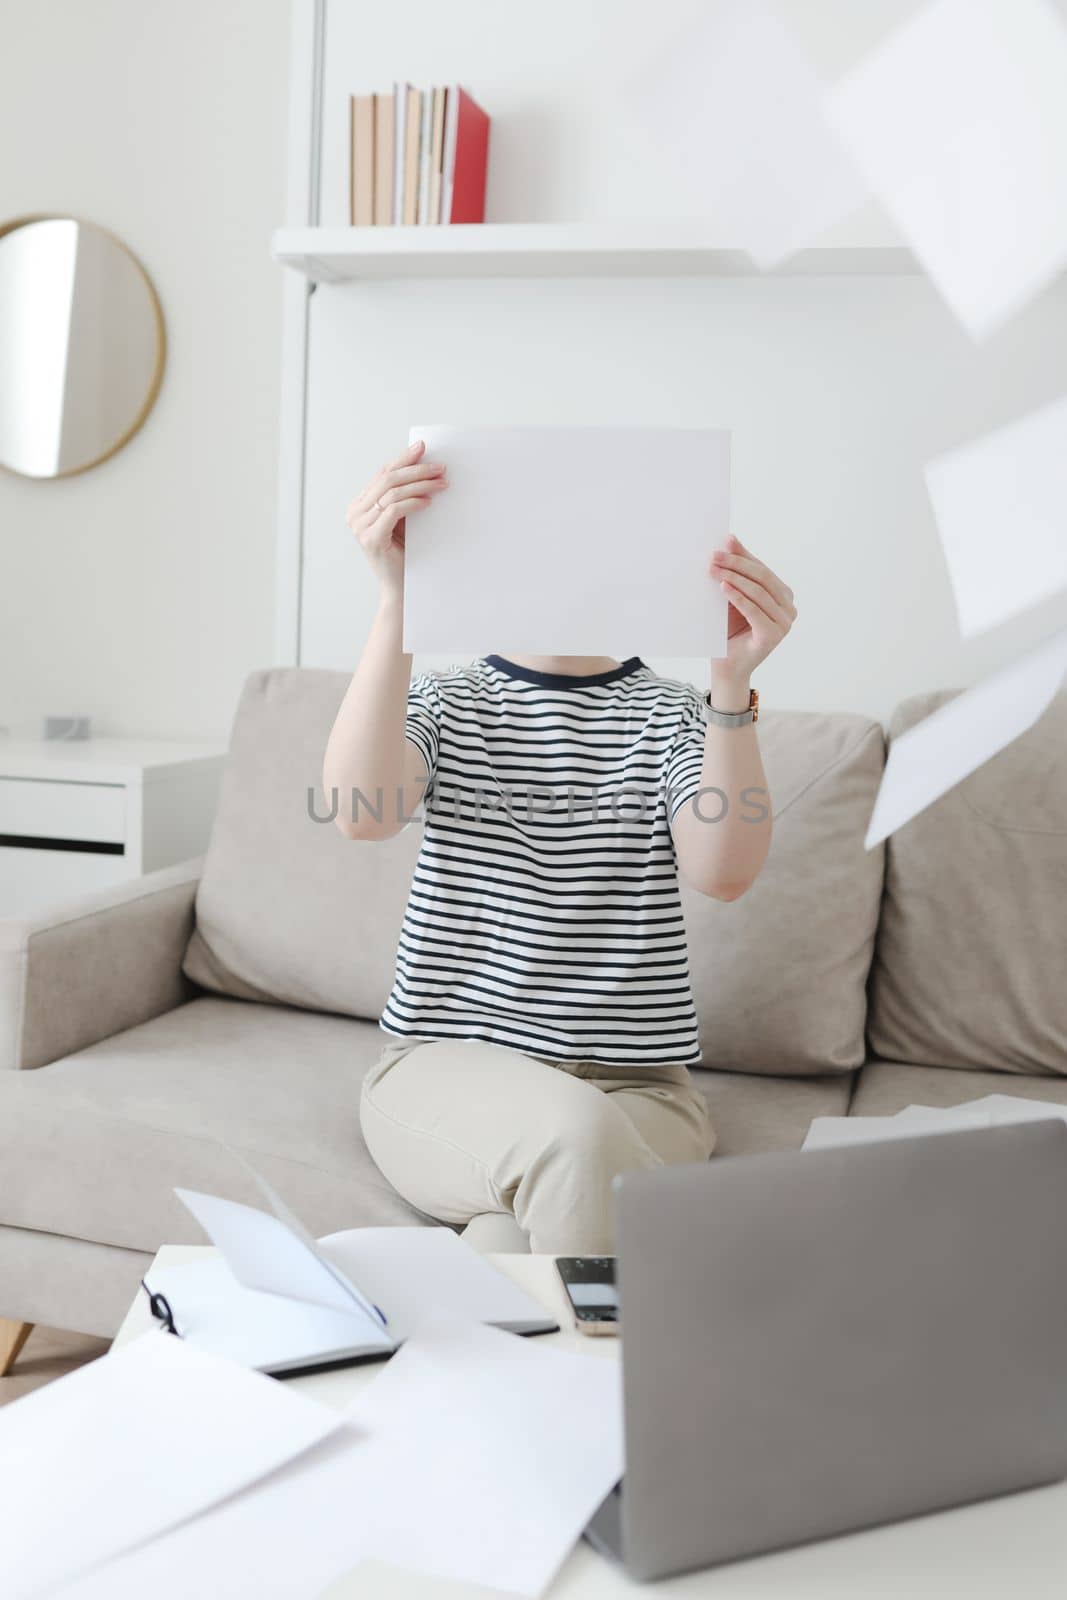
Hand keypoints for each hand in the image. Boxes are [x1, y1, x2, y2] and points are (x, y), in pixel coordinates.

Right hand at [346, 439, 448, 598]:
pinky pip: (394, 511)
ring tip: (441, 483)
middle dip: (416, 469)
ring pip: (392, 493)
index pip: (382, 474)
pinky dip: (413, 503)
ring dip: (420, 485)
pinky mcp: (370, 538)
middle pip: (387, 480)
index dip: (403, 459)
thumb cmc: (405, 554)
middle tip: (439, 467)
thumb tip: (426, 468)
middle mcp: (355, 513)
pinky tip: (429, 501)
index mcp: (359, 505)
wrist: (400, 588)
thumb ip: (404, 497)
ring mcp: (359, 526)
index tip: (422, 448)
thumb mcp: (403, 520)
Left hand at [708, 535, 795, 699]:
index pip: (762, 569)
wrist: (726, 667)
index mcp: (783, 596)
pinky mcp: (773, 636)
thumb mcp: (733, 596)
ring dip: (734, 578)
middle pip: (762, 578)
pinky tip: (723, 587)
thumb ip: (737, 572)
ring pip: (758, 592)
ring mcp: (785, 623)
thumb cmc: (729, 631)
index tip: (724, 541)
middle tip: (714, 556)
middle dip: (737, 564)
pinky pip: (754, 611)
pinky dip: (738, 597)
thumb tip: (730, 539)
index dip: (743, 554)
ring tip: (713, 569)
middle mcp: (789, 608)